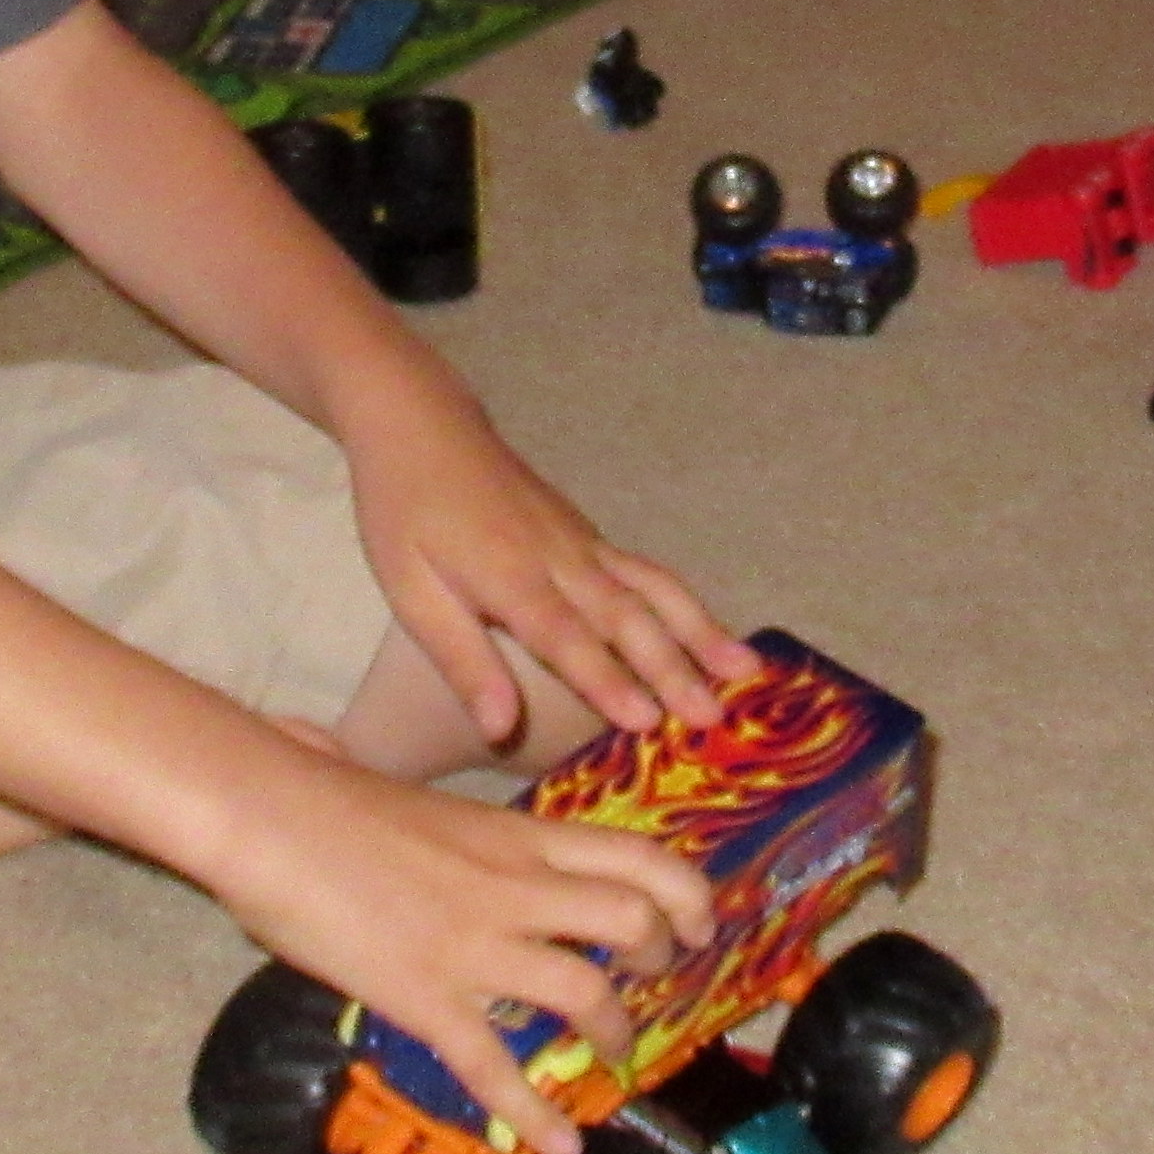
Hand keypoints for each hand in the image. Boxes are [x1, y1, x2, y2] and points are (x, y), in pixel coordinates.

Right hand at [204, 751, 717, 1153]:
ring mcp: (475, 944)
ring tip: (614, 1059)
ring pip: (587, 992)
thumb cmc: (319, 797)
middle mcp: (514, 886)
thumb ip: (450, 824)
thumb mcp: (420, 803)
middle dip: (665, 962)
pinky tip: (560, 1149)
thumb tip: (436, 810)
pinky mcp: (427, 996)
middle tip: (657, 985)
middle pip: (634, 920)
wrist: (264, 816)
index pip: (638, 857)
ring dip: (614, 1034)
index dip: (686, 895)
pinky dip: (536, 1115)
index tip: (698, 923)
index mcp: (516, 836)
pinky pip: (496, 1066)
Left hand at [346, 380, 751, 742]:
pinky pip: (649, 574)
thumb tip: (498, 728)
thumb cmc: (406, 512)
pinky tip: (716, 636)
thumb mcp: (410, 590)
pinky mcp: (591, 538)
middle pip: (625, 617)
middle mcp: (560, 559)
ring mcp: (583, 544)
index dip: (604, 679)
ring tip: (747, 672)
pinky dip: (688, 606)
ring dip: (701, 632)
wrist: (424, 425)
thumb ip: (461, 660)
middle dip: (673, 668)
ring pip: (653, 590)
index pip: (563, 635)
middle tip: (714, 715)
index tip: (645, 719)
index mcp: (509, 575)